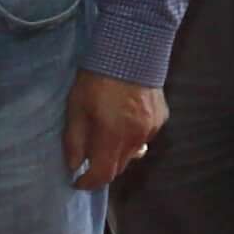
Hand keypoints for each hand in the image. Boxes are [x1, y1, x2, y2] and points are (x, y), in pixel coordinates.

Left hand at [67, 71, 166, 191]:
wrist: (131, 49)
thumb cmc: (97, 78)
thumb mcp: (76, 107)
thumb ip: (75, 140)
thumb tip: (73, 165)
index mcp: (113, 137)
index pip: (103, 175)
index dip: (88, 183)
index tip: (77, 182)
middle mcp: (136, 139)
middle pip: (119, 167)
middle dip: (102, 168)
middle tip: (89, 158)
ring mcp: (151, 129)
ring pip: (133, 153)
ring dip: (118, 153)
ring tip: (107, 138)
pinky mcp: (161, 118)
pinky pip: (145, 137)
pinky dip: (133, 136)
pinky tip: (125, 120)